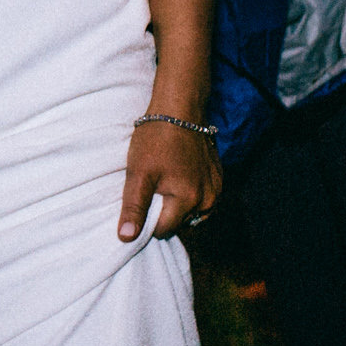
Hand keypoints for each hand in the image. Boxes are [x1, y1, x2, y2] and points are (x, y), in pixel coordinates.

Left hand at [119, 117, 218, 241]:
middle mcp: (208, 199)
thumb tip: (127, 238)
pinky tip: (177, 178)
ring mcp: (217, 188)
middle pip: (180, 223)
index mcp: (189, 200)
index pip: (163, 230)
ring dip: (178, 206)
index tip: (139, 202)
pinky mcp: (219, 178)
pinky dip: (190, 195)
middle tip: (151, 188)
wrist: (180, 108)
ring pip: (192, 213)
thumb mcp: (138, 174)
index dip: (147, 221)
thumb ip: (134, 207)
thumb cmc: (156, 139)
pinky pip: (203, 199)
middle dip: (164, 213)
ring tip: (164, 183)